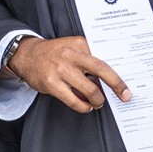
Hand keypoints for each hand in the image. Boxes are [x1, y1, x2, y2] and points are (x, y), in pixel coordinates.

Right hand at [7, 35, 131, 112]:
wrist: (27, 55)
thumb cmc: (54, 53)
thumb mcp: (72, 48)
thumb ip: (88, 59)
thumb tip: (107, 80)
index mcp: (79, 44)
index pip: (103, 60)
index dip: (116, 75)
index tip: (125, 86)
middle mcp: (70, 55)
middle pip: (101, 70)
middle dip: (116, 85)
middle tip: (124, 95)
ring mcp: (60, 69)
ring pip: (89, 89)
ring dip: (98, 100)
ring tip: (98, 103)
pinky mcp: (51, 83)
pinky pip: (74, 100)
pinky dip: (83, 107)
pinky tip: (86, 106)